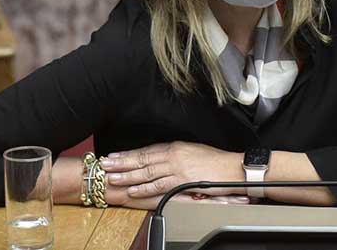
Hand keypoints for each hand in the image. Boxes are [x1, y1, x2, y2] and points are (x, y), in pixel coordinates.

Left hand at [101, 142, 243, 199]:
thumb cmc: (216, 162)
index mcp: (175, 147)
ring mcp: (176, 168)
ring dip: (127, 174)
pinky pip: (158, 185)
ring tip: (111, 177)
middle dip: (121, 162)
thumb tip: (163, 158)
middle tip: (104, 164)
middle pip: (142, 159)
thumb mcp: (193, 152)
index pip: (146, 150)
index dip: (129, 154)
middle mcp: (173, 155)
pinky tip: (132, 189)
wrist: (232, 168)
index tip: (114, 155)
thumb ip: (176, 155)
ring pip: (146, 171)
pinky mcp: (182, 180)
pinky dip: (144, 187)